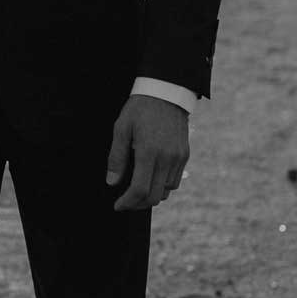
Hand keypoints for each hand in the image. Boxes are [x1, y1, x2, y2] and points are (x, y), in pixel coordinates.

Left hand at [106, 94, 189, 211]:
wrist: (166, 92)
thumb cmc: (140, 109)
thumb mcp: (121, 128)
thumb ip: (116, 158)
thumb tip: (112, 182)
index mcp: (149, 152)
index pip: (140, 190)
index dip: (127, 202)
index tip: (118, 205)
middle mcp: (167, 158)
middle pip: (154, 196)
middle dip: (138, 204)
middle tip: (125, 202)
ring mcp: (178, 157)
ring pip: (166, 191)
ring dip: (151, 195)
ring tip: (137, 190)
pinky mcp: (184, 155)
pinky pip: (175, 180)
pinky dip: (162, 185)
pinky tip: (151, 178)